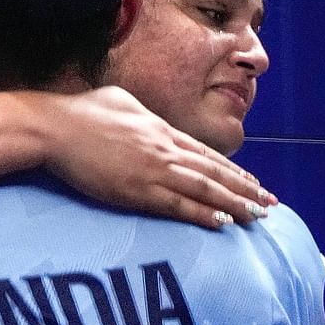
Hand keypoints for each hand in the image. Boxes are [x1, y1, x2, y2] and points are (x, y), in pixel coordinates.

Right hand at [40, 86, 274, 228]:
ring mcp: (152, 171)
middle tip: (270, 204)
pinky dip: (201, 214)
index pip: (206, 154)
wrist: (54, 128)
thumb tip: (152, 122)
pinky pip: (177, 206)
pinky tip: (222, 223)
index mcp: (161, 129)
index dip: (233, 170)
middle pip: (214, 172)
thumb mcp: (122, 101)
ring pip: (203, 190)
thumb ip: (144, 114)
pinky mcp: (135, 191)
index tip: (253, 182)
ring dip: (233, 204)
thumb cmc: (81, 111)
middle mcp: (164, 150)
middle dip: (245, 189)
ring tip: (256, 216)